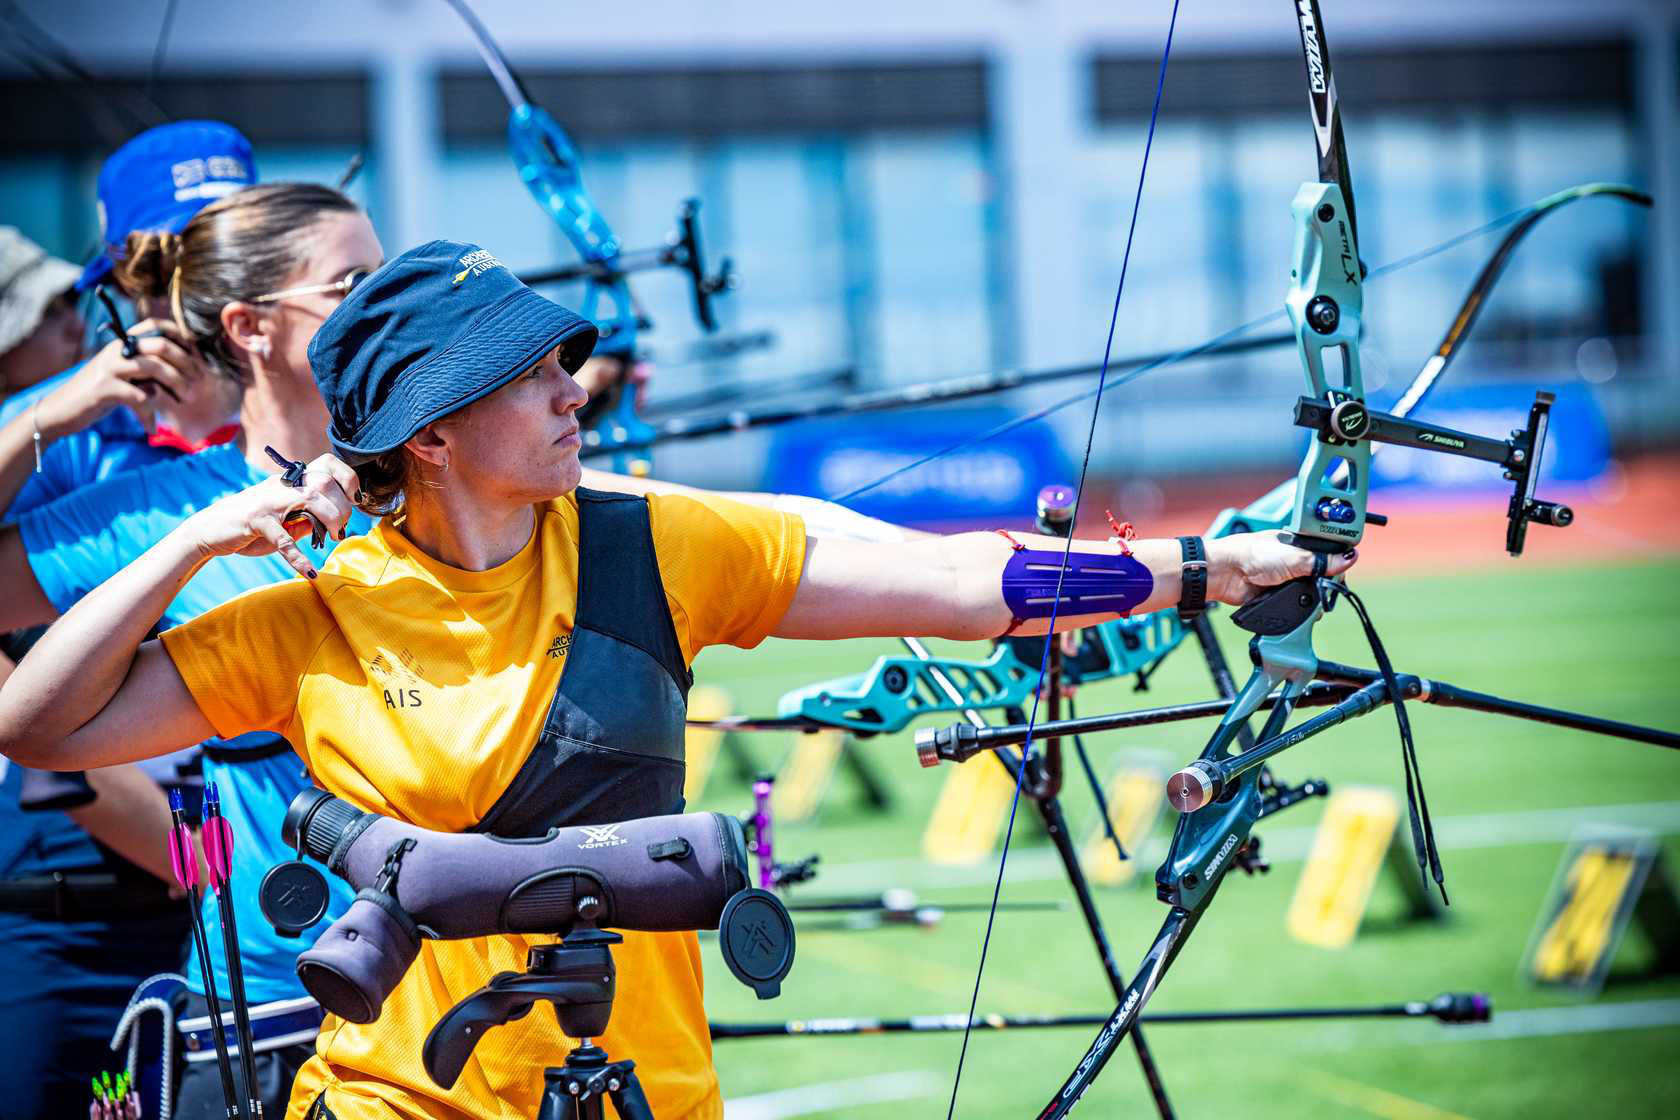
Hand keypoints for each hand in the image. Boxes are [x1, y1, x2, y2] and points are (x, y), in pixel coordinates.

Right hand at [39, 320, 207, 435]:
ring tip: (186, 399)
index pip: (155, 326)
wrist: (60, 411)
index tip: (197, 354)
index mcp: (122, 344)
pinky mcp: (104, 389)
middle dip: (186, 363)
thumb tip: (186, 373)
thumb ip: (148, 371)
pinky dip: (149, 415)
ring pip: (153, 367)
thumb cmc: (99, 395)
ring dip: (175, 384)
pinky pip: (139, 397)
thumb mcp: (125, 377)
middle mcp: (116, 350)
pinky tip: (150, 428)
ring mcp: (109, 368)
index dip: (181, 336)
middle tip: (198, 380)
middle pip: (160, 346)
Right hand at [182, 454, 359, 577]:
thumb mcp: (285, 521)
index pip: (326, 464)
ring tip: (333, 538)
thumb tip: (333, 524)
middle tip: (341, 527)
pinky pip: (283, 539)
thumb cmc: (250, 526)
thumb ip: (307, 519)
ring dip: (330, 520)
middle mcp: (281, 485)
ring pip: (310, 499)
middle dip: (343, 506)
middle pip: (324, 482)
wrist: (209, 530)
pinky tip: (310, 572)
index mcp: (290, 481)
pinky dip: (299, 558)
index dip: (347, 477)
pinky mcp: (256, 520)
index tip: (355, 498)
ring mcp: (268, 501)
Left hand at [1206, 530, 1356, 604]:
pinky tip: (1304, 611)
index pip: (1328, 553)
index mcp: (1299, 544)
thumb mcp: (1294, 556)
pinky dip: (1301, 609)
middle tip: (1329, 592)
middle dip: (1327, 586)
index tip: (1343, 574)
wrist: (1226, 574)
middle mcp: (1293, 561)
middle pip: (1321, 576)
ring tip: (1316, 605)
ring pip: (1310, 593)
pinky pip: (1296, 605)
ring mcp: (1285, 579)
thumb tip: (1349, 558)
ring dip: (1314, 600)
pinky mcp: (1277, 595)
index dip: (1338, 564)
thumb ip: (1322, 561)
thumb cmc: (1252, 554)